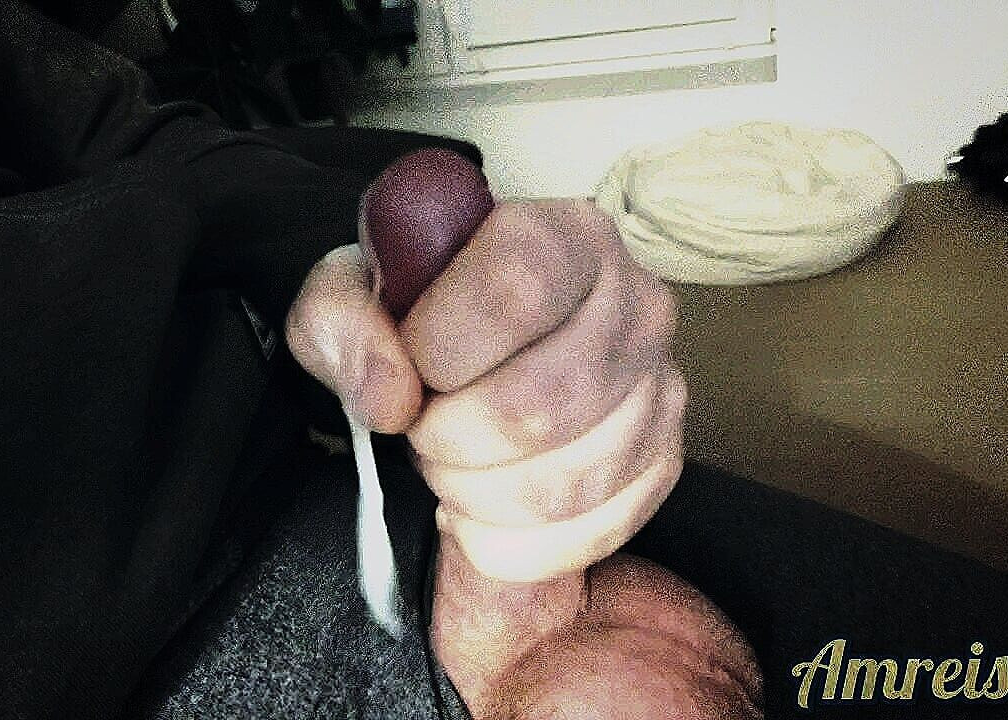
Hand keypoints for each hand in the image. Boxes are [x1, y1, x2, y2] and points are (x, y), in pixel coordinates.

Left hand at [286, 198, 685, 582]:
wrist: (469, 359)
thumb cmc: (415, 318)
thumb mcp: (351, 296)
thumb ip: (344, 324)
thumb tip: (389, 397)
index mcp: (565, 235)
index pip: (514, 291)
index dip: (439, 349)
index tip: (409, 368)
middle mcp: (636, 303)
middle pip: (539, 404)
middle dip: (449, 439)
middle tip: (421, 431)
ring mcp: (660, 388)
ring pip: (563, 483)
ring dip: (474, 494)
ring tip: (449, 465)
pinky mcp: (664, 462)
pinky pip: (589, 534)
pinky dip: (510, 544)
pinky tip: (479, 511)